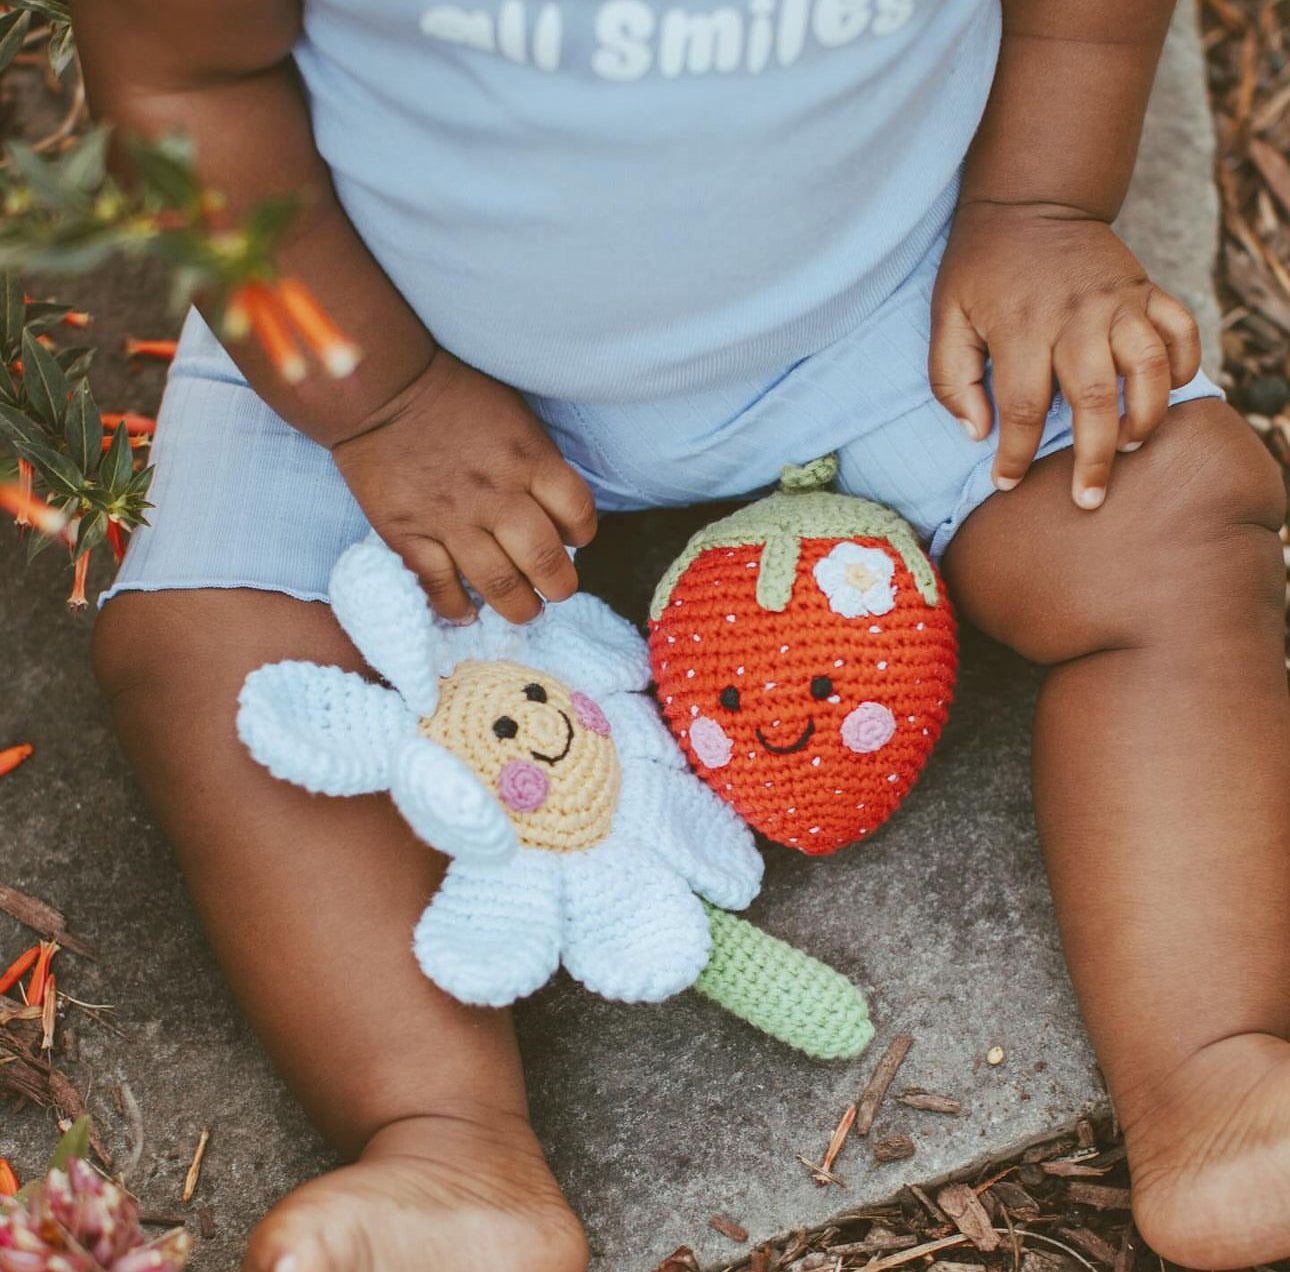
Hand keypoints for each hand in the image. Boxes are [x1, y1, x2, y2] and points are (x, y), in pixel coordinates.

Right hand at [332, 350, 597, 623]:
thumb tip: (551, 507)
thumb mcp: (513, 416)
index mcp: (528, 460)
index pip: (576, 513)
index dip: (581, 533)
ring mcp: (451, 519)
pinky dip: (455, 606)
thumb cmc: (452, 395)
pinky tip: (465, 611)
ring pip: (498, 582)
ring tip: (523, 611)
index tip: (572, 540)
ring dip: (518, 607)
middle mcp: (496, 495)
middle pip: (544, 559)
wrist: (380, 388)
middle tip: (556, 590)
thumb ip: (535, 460)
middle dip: (559, 585)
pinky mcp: (409, 534)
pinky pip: (439, 585)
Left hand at [929, 202, 1200, 507]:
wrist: (1028, 201)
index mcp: (1021, 329)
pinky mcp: (1145, 288)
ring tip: (1130, 447)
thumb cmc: (980, 269)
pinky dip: (1182, 364)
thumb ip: (952, 378)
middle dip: (1092, 458)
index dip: (1016, 455)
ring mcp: (1118, 302)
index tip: (1008, 483)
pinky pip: (1180, 330)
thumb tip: (978, 432)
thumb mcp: (946, 318)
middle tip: (1089, 497)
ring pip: (1148, 368)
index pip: (1025, 408)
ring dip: (1145, 415)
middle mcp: (1076, 317)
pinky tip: (1166, 393)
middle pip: (1094, 400)